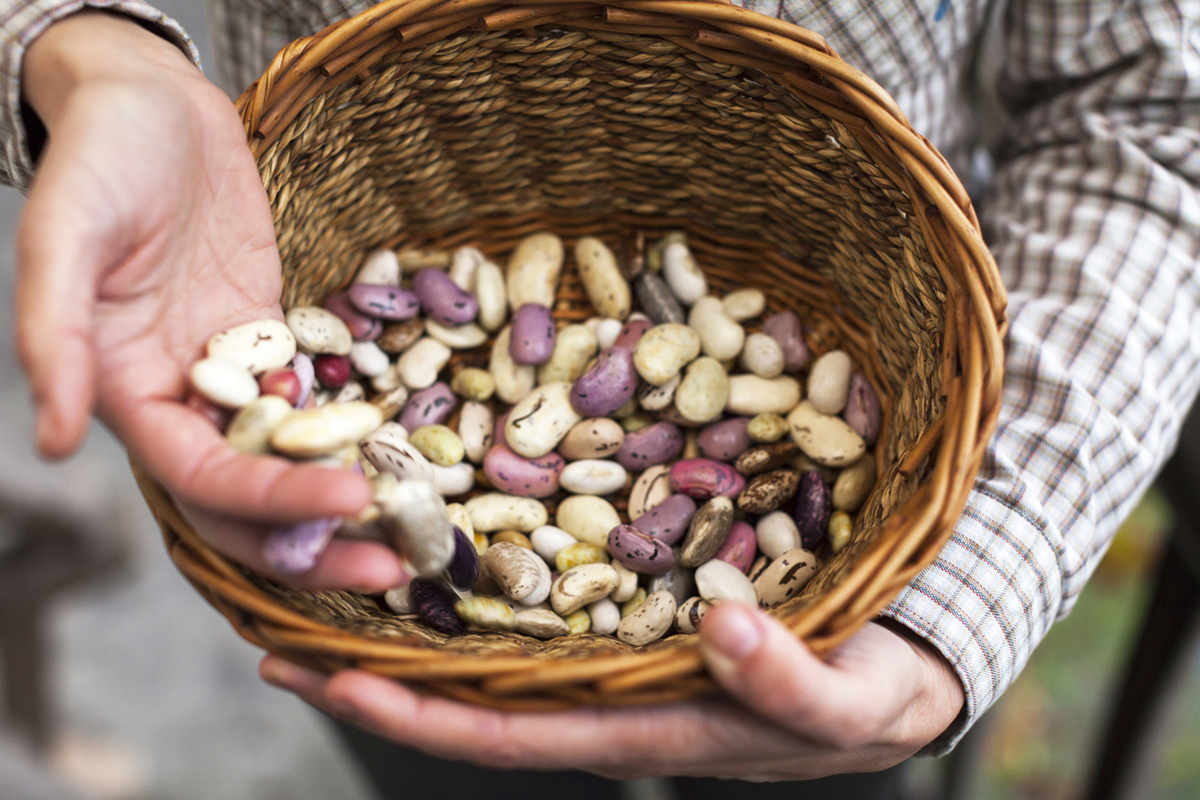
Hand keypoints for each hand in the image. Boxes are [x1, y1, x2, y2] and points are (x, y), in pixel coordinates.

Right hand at [16, 11, 405, 590]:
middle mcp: (184, 403)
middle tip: (397, 568)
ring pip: (294, 467)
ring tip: (420, 532)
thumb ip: (56, 336)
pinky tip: (418, 458)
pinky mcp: (281, 344)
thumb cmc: (101, 158)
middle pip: (250, 504)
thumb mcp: (64, 236)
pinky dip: (362, 439)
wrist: (154, 106)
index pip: (202, 480)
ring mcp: (239, 378)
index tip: (350, 503)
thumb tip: (54, 441)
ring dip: (350, 505)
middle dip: (318, 544)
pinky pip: (325, 406)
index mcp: (127, 395)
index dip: (270, 505)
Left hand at [260, 605, 964, 779]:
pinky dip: (487, 572)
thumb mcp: (855, 701)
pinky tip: (451, 528)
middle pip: (477, 692)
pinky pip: (547, 592)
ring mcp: (621, 648)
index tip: (333, 678)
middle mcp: (615, 694)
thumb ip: (791, 682)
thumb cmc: (877, 692)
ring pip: (501, 641)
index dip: (422, 716)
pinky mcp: (642, 601)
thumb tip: (716, 626)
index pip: (513, 734)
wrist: (903, 657)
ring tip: (339, 569)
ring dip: (419, 616)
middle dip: (381, 668)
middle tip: (281, 623)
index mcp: (649, 730)